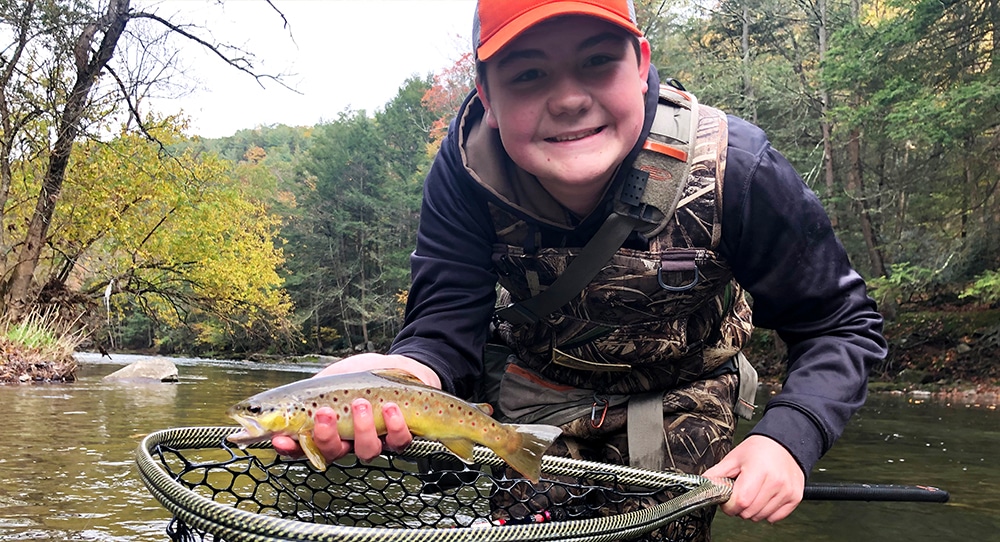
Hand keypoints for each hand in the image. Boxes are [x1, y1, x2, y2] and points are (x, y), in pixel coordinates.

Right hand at [271, 353, 437, 462]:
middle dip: (325, 436)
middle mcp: (348, 441)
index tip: (280, 440)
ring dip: (361, 428)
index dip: (289, 449)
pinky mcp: (400, 437)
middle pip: (331, 453)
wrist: (402, 365)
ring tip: (361, 403)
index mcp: (327, 428)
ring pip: (364, 452)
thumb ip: (313, 390)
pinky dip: (394, 426)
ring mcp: (374, 441)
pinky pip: (397, 443)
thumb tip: (286, 400)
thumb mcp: (333, 376)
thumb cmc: (363, 373)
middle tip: (325, 413)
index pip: (302, 447)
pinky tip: (391, 407)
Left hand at [702, 435, 804, 522]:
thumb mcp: (734, 458)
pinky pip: (775, 517)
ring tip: (753, 493)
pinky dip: (767, 512)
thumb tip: (702, 485)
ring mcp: (787, 490)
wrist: (784, 443)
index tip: (727, 499)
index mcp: (758, 470)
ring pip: (761, 517)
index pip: (741, 501)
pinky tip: (764, 497)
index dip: (729, 505)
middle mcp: (776, 482)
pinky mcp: (795, 497)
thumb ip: (716, 474)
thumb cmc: (759, 449)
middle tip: (739, 494)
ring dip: (753, 510)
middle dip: (739, 508)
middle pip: (750, 512)